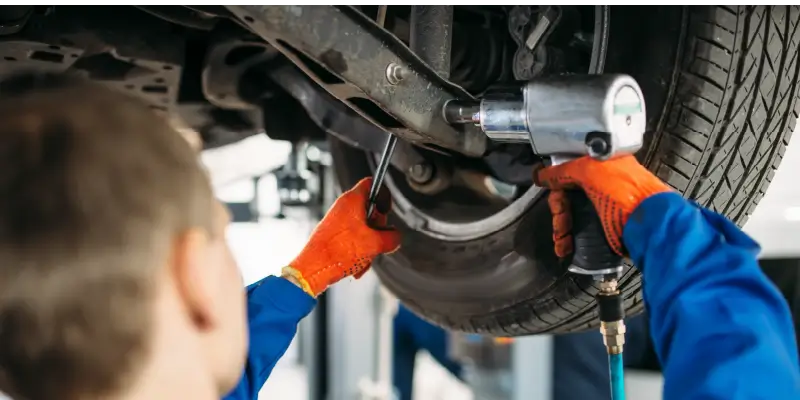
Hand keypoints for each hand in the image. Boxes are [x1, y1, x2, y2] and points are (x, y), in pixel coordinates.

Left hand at [282, 178, 400, 295]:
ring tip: (365, 257)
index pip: (372, 184)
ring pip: (363, 228)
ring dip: (369, 245)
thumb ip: (393, 237)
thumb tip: (395, 237)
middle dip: (378, 229)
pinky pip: (353, 240)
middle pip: (371, 210)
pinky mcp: (333, 234)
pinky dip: (359, 252)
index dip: (384, 196)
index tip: (386, 210)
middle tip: (377, 239)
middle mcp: (343, 208)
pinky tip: (357, 264)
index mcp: (352, 201)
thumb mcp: (375, 244)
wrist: (314, 269)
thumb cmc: (336, 252)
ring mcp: (337, 221)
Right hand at [535, 155, 671, 255]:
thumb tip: (542, 174)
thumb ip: (564, 170)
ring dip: (562, 230)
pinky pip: (583, 232)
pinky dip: (571, 240)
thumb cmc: (628, 195)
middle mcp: (606, 185)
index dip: (557, 182)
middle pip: (570, 196)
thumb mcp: (591, 171)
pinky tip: (566, 248)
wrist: (652, 226)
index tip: (545, 191)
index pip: (571, 171)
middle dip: (559, 213)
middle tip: (559, 224)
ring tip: (562, 243)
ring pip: (575, 216)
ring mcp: (608, 207)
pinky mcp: (609, 227)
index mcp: (604, 166)